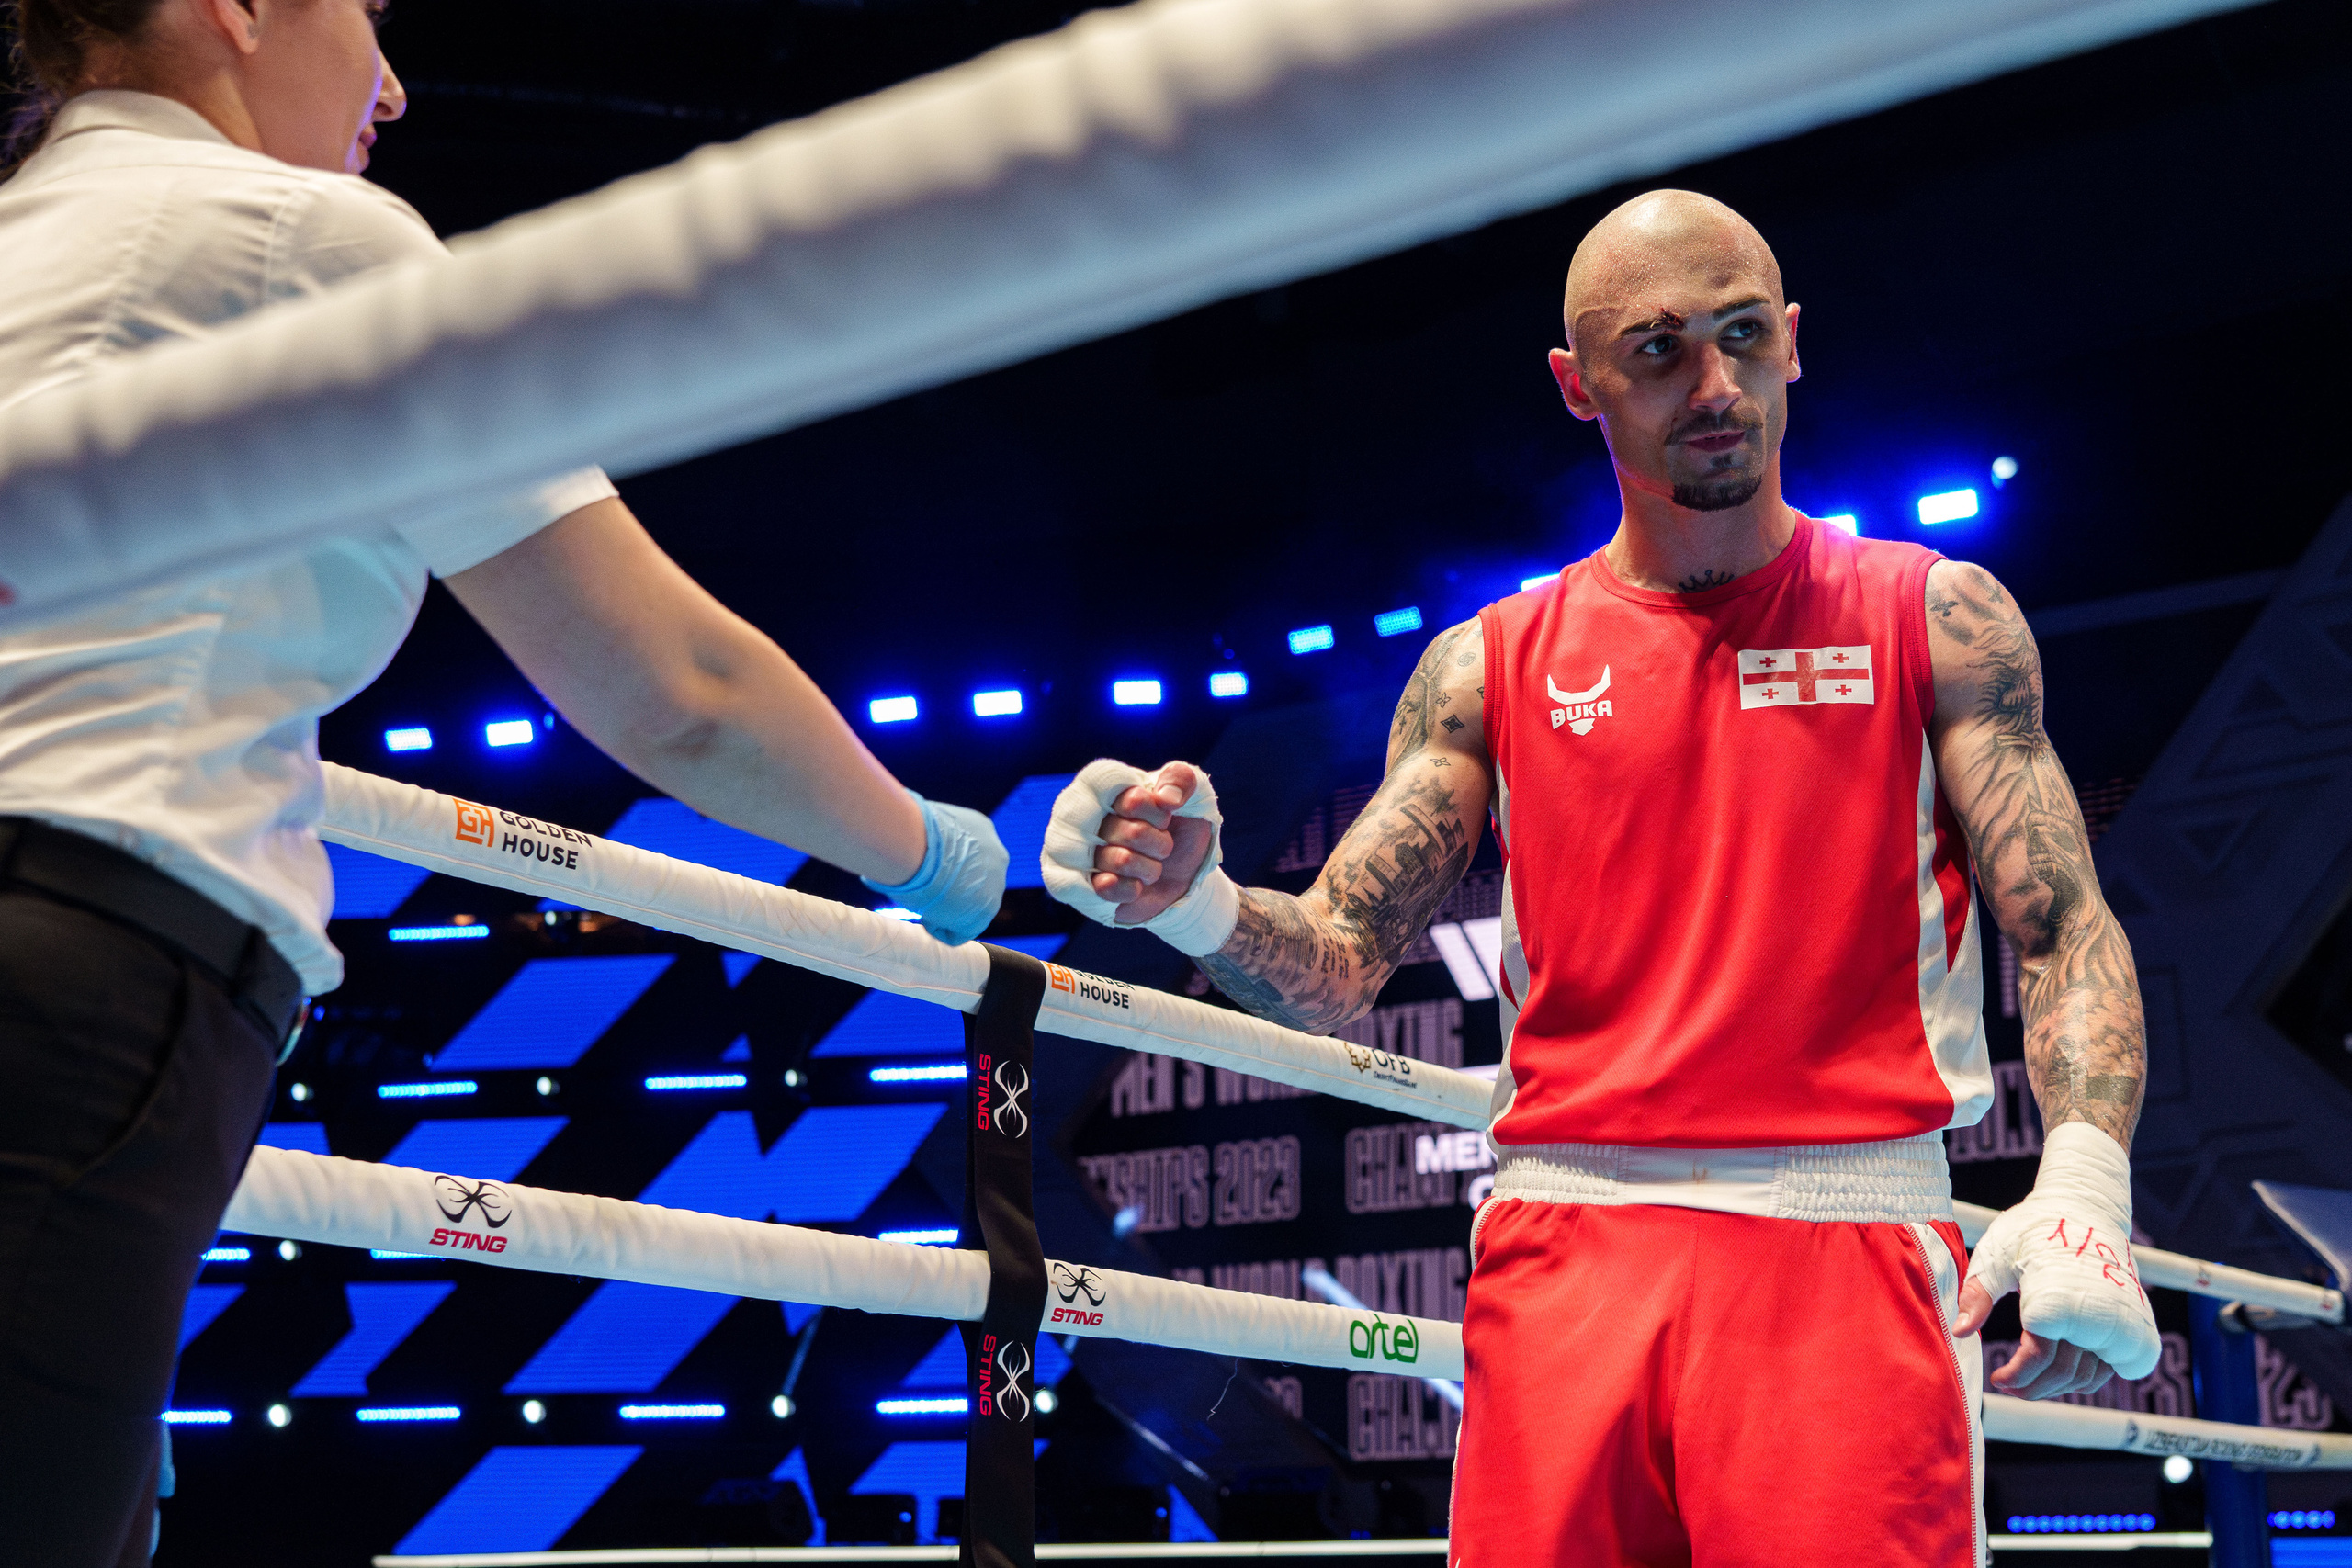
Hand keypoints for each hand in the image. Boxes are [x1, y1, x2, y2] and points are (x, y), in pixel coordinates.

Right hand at [859, 793, 1007, 944]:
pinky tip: (923, 917)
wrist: (913, 845)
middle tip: (920, 892)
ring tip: (919, 903)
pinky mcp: (983, 914)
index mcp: (982, 830)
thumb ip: (924, 841)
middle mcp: (996, 856)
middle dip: (948, 891)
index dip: (942, 870)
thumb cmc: (905, 831)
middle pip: (974, 884)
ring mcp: (995, 886)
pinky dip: (939, 929)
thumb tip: (900, 846)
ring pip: (968, 909)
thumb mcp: (921, 829)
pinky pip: (960, 932)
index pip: (969, 858)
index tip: (921, 872)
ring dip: (943, 910)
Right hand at [1039, 758, 1237, 953]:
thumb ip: (1182, 779)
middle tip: (1161, 845)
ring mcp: (1075, 851)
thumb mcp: (1193, 795)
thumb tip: (1167, 797)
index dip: (1148, 805)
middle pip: (1129, 828)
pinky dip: (1131, 888)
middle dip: (1157, 841)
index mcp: (1103, 787)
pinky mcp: (1077, 886)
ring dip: (1149, 868)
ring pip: (1121, 860)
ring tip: (1150, 867)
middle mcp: (1081, 815)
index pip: (1116, 786)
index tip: (1166, 812)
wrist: (1180, 876)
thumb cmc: (1179, 829)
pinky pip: (1104, 887)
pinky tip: (1135, 885)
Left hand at [1952, 1124, 2160, 1396]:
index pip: (2040, 1357)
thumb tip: (1959, 1331)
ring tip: (2031, 1381)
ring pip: (2091, 1375)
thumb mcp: (1995, 1255)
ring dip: (2059, 1386)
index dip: (2017, 1374)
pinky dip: (2088, 1377)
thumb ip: (1977, 1295)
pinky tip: (2062, 1371)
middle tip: (2009, 1386)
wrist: (2083, 1208)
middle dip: (2034, 1386)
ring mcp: (2118, 1320)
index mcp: (2056, 1297)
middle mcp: (2094, 1313)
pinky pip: (2114, 1367)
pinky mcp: (2131, 1323)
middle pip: (2065, 1372)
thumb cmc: (2033, 1229)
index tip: (1998, 1378)